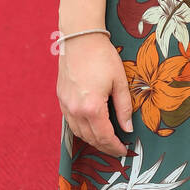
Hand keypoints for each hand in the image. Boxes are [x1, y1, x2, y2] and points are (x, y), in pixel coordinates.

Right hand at [57, 33, 134, 156]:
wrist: (80, 38)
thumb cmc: (103, 57)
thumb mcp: (120, 81)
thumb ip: (124, 107)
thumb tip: (128, 128)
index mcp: (92, 107)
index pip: (104, 137)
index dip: (115, 147)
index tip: (124, 151)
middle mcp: (75, 110)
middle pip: (90, 138)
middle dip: (105, 146)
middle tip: (117, 148)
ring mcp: (65, 105)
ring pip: (78, 132)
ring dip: (92, 139)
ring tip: (106, 139)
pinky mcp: (61, 98)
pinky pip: (70, 121)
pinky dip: (82, 128)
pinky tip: (91, 126)